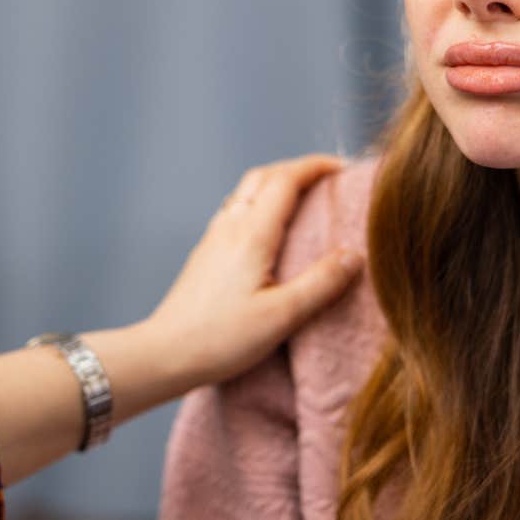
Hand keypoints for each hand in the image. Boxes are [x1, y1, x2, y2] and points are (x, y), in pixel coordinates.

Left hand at [138, 155, 362, 394]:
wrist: (165, 353)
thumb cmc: (222, 338)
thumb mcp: (282, 315)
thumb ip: (321, 283)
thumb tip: (353, 255)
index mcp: (252, 234)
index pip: (286, 179)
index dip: (316, 166)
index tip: (344, 168)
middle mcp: (230, 226)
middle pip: (264, 176)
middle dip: (298, 168)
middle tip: (328, 178)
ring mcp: (214, 238)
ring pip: (246, 191)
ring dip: (276, 183)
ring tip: (304, 198)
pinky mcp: (205, 254)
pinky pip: (236, 211)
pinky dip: (260, 203)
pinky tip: (269, 229)